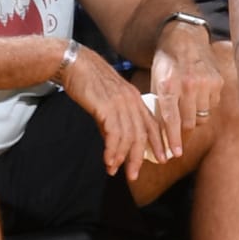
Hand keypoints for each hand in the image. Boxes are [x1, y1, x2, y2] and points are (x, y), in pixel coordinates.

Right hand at [65, 41, 151, 181]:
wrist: (76, 64)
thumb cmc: (89, 82)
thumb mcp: (106, 103)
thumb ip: (112, 122)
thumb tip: (113, 144)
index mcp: (135, 99)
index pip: (152, 124)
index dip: (158, 143)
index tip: (162, 159)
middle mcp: (132, 101)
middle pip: (142, 134)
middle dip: (139, 157)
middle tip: (134, 175)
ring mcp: (120, 103)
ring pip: (128, 137)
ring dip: (122, 157)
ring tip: (114, 171)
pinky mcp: (107, 107)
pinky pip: (114, 134)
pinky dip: (112, 150)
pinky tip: (108, 161)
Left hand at [148, 18, 219, 161]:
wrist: (185, 37)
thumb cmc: (167, 62)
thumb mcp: (156, 81)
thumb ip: (160, 105)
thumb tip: (160, 134)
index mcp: (168, 85)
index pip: (171, 119)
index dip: (173, 139)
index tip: (175, 154)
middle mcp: (188, 84)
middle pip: (189, 122)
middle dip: (184, 133)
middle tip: (179, 137)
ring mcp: (205, 83)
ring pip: (202, 117)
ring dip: (195, 118)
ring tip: (188, 110)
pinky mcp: (217, 81)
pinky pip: (212, 106)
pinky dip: (205, 106)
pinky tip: (198, 96)